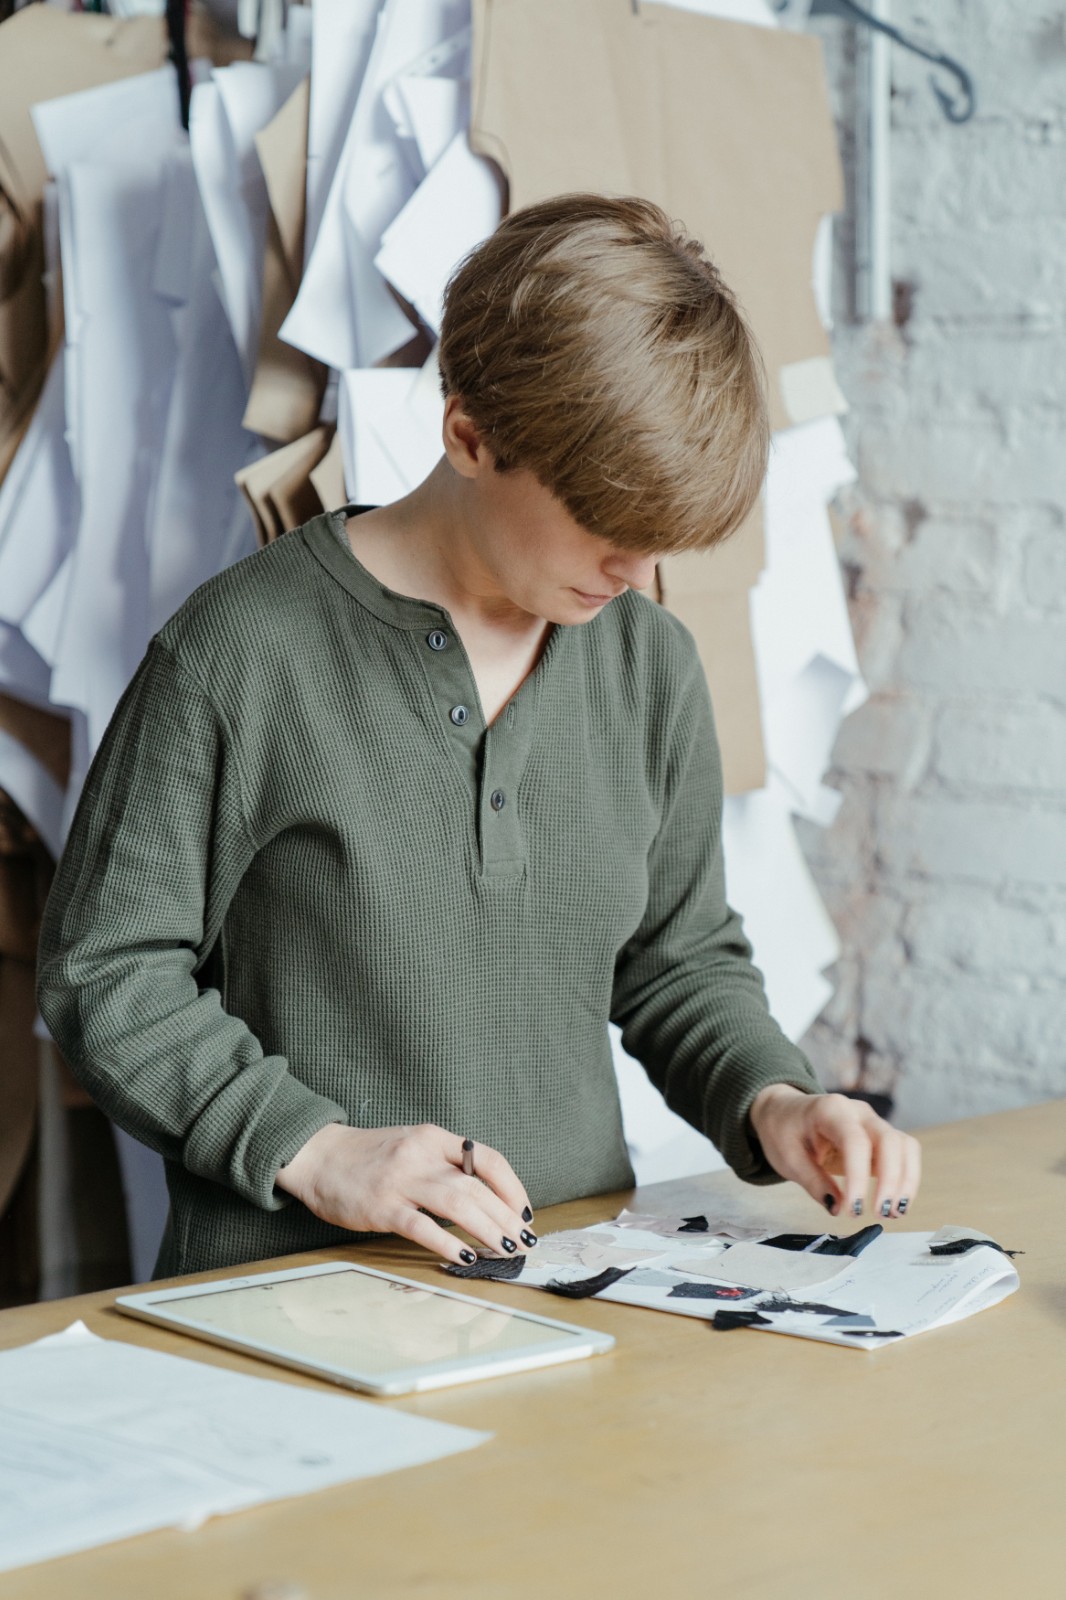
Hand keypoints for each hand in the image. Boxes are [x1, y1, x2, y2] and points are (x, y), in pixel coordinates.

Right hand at [275, 1122, 536, 1264]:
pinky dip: (448, 1243)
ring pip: (459, 1204)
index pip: (489, 1160)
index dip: (513, 1188)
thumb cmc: (370, 1157)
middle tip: (525, 1241)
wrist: (318, 1156)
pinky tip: (466, 1257)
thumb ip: (445, 1167)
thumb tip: (485, 1201)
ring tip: (507, 1249)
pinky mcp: (382, 1207)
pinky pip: (423, 1227)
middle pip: (479, 1186)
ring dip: (489, 1229)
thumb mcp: (413, 1147)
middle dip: (508, 1217)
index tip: (525, 1212)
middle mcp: (422, 1155)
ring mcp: (402, 1180)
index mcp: (434, 1138)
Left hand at [747, 1086, 921, 1220]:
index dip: (859, 1178)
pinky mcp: (880, 1137)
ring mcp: (873, 1122)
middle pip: (890, 1141)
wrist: (784, 1111)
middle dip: (891, 1180)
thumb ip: (813, 1182)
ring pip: (905, 1146)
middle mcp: (858, 1112)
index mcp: (831, 1110)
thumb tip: (837, 1208)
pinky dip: (905, 1179)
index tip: (853, 1210)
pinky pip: (904, 1154)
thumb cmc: (784, 1131)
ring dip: (905, 1181)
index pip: (855, 1141)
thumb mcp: (787, 1158)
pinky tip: (895, 1204)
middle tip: (880, 1213)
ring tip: (893, 1213)